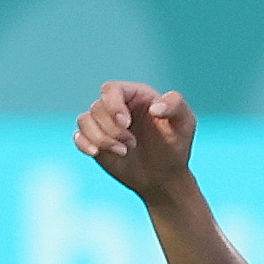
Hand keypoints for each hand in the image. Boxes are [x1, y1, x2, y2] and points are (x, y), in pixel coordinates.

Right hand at [73, 81, 197, 199]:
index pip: (111, 89)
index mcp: (137, 95)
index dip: (113, 104)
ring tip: (124, 151)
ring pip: (84, 120)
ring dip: (101, 138)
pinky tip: (98, 153)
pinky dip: (85, 144)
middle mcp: (117, 106)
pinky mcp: (94, 140)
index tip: (126, 123)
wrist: (164, 175)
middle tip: (132, 143)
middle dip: (113, 129)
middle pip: (97, 107)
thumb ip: (176, 106)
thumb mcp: (185, 123)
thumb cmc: (176, 145)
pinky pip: (78, 136)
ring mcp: (104, 123)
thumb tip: (156, 107)